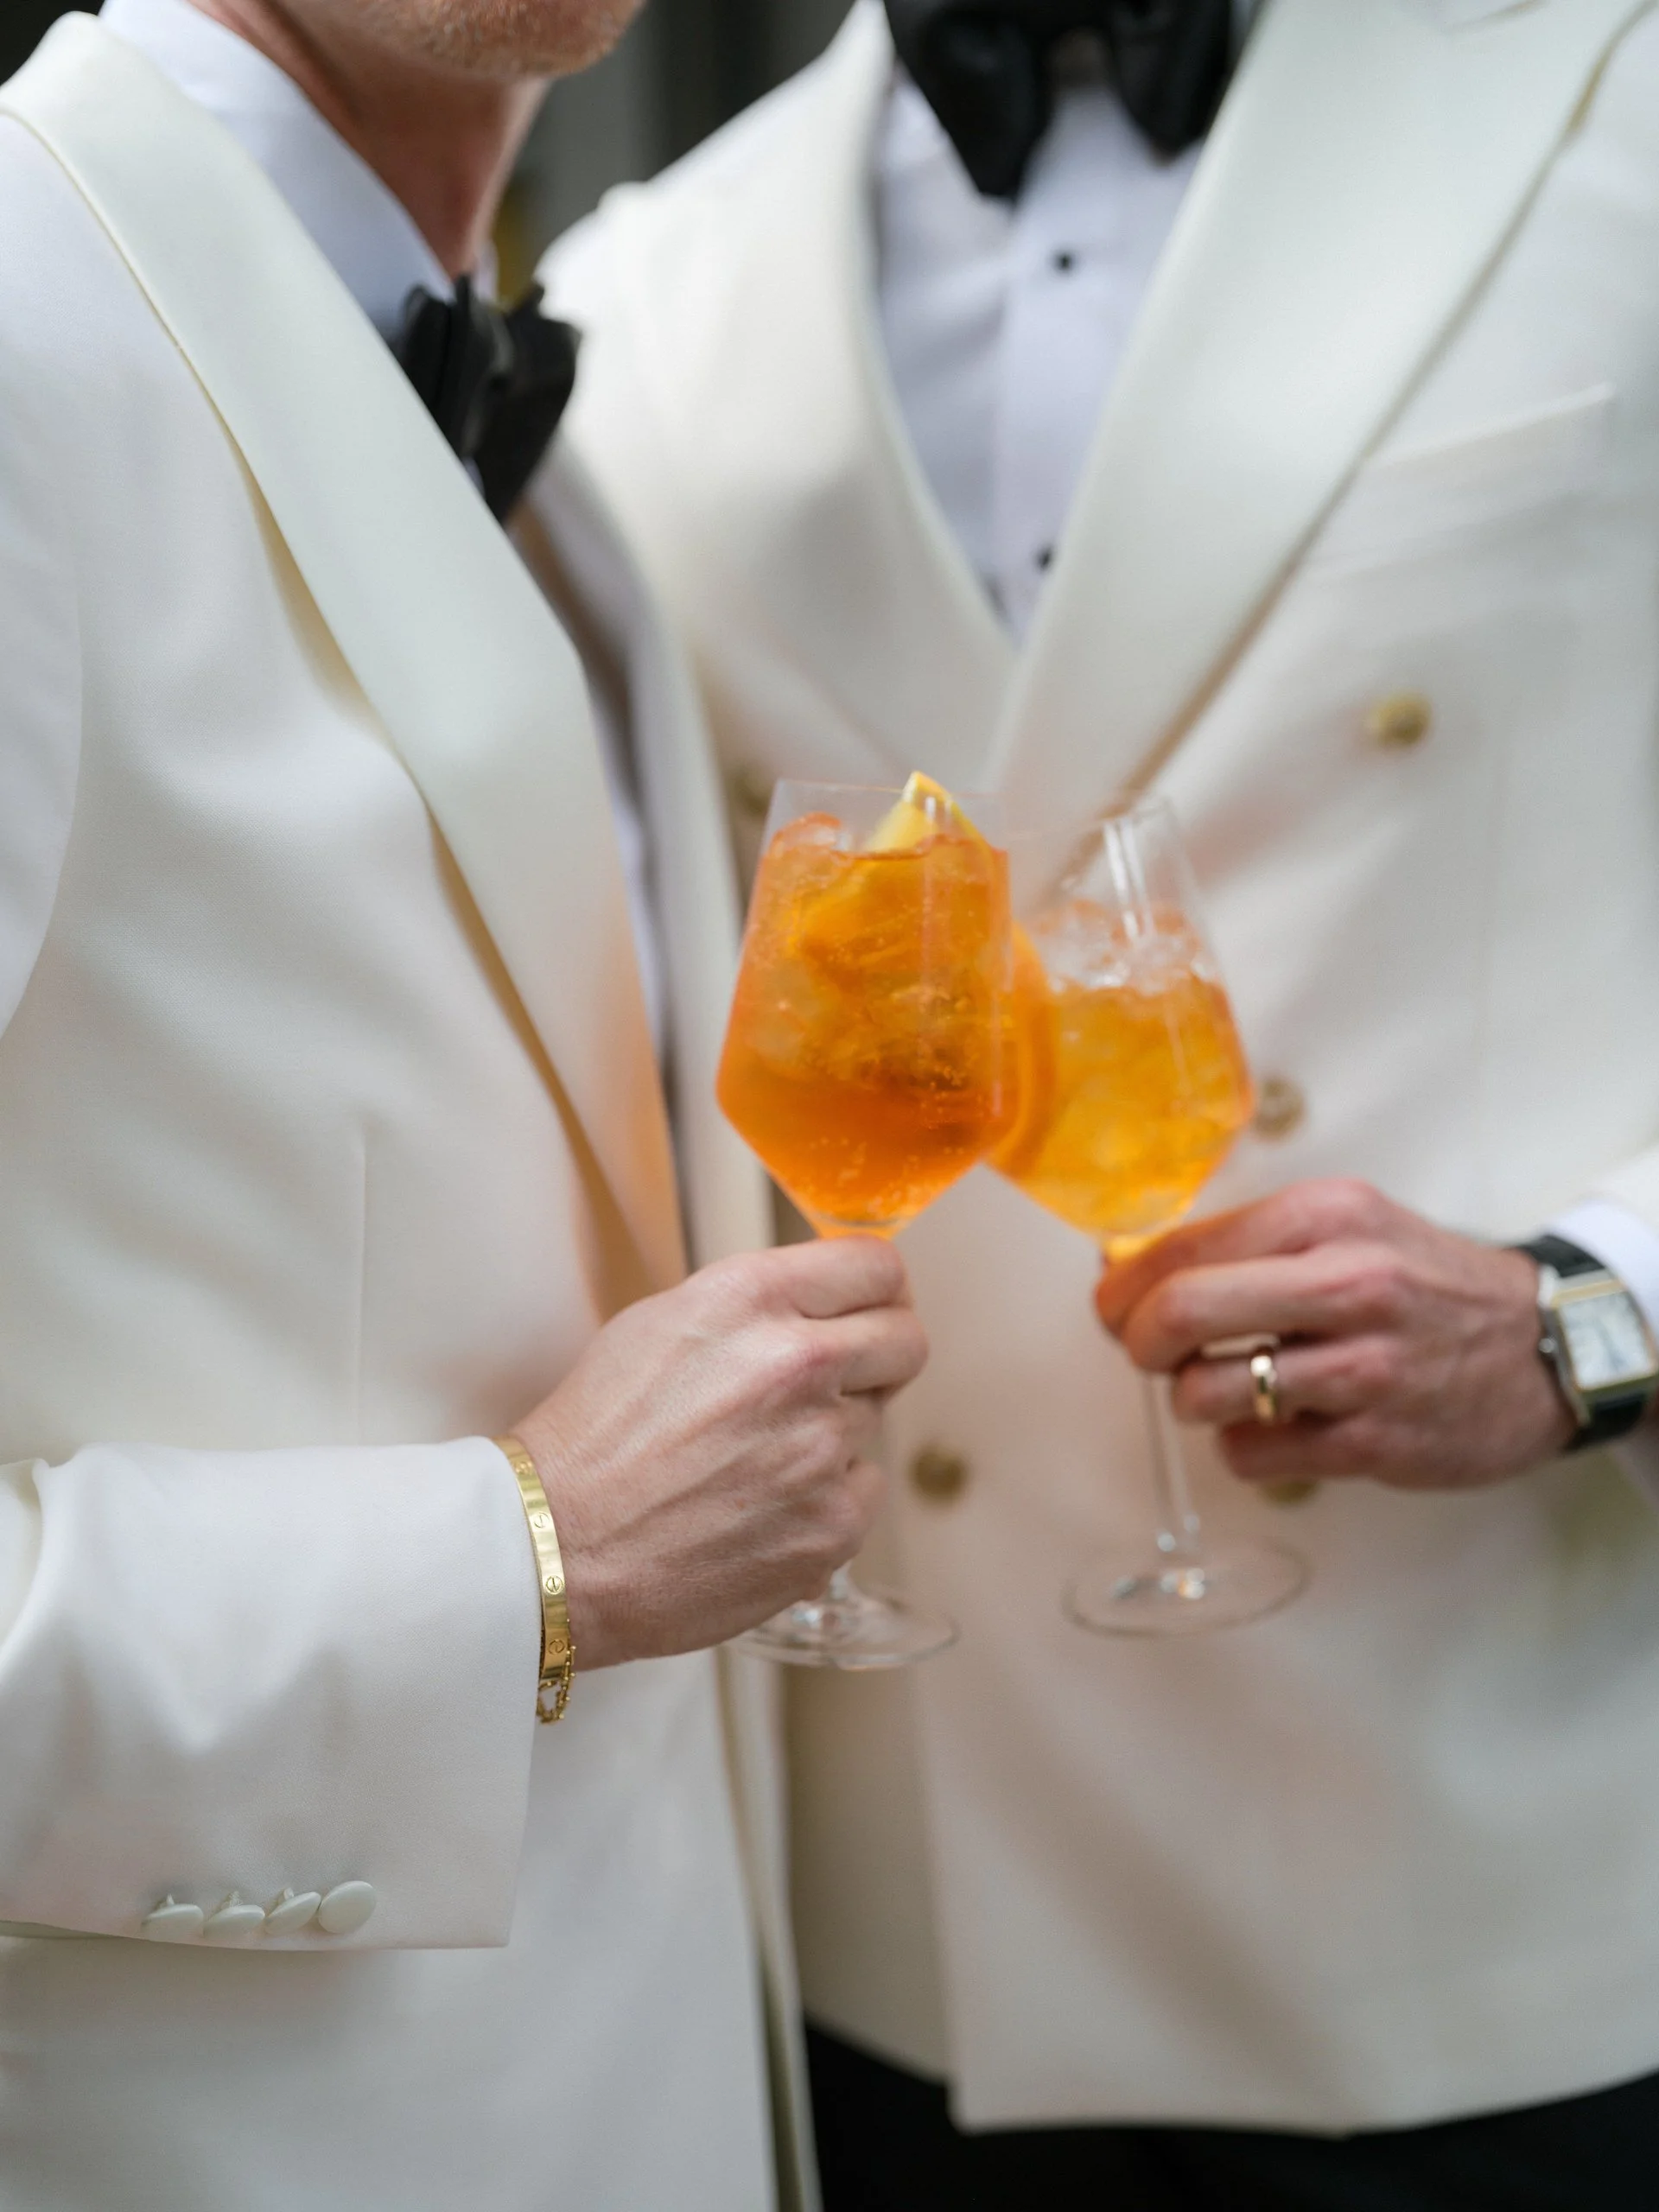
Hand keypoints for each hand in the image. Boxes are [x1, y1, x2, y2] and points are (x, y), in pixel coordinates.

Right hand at [512, 1239, 926, 1666]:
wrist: (556, 1546)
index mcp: (752, 1299)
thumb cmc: (594, 1438)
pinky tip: (763, 1505)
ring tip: (757, 1456)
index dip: (878, 1287)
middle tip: (839, 1378)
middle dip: (879, 1354)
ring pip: (875, 1421)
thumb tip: (827, 1300)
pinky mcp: (833, 1525)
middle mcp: (799, 1364)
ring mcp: (822, 1449)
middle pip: (906, 1341)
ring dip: (834, 1430)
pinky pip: (863, 1491)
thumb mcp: (664, 1322)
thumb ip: (758, 1304)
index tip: (874, 1303)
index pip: (876, 1267)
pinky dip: (827, 1497)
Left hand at [1094, 1179, 1571, 1491]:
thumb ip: (1248, 1244)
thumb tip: (1129, 1271)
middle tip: (1146, 1352)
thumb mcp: (1347, 1227)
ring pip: (1205, 1392)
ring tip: (1224, 1387)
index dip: (1123, 1287)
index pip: (1180, 1248)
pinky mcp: (1373, 1441)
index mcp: (1326, 1216)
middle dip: (1137, 1340)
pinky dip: (1245, 1445)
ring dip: (1193, 1397)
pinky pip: (1252, 1453)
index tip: (1113, 1307)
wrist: (1545, 1346)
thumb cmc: (1423, 1283)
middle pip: (1180, 1313)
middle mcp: (1345, 1283)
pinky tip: (1277, 1424)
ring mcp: (1362, 1368)